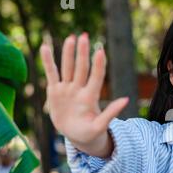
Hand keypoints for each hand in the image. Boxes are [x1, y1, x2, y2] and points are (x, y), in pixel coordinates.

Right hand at [40, 33, 128, 154]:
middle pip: (81, 68)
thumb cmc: (91, 133)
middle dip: (82, 53)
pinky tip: (45, 47)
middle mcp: (79, 89)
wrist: (77, 137)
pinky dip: (48, 61)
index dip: (98, 65)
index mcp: (90, 97)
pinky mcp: (55, 91)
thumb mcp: (101, 126)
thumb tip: (126, 99)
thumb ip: (111, 112)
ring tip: (71, 38)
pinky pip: (51, 74)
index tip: (100, 51)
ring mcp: (68, 89)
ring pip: (68, 68)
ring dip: (69, 53)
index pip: (96, 78)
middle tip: (85, 36)